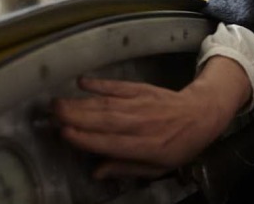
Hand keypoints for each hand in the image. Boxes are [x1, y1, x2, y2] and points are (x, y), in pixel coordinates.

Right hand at [53, 56, 250, 178]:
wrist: (203, 113)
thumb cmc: (178, 145)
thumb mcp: (158, 167)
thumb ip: (127, 168)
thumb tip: (96, 172)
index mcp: (148, 146)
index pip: (113, 143)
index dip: (88, 139)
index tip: (64, 134)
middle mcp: (143, 124)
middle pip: (106, 121)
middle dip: (76, 116)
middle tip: (50, 115)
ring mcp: (143, 104)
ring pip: (108, 103)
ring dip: (81, 102)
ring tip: (56, 103)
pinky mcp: (143, 89)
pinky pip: (119, 86)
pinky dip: (100, 84)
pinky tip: (82, 82)